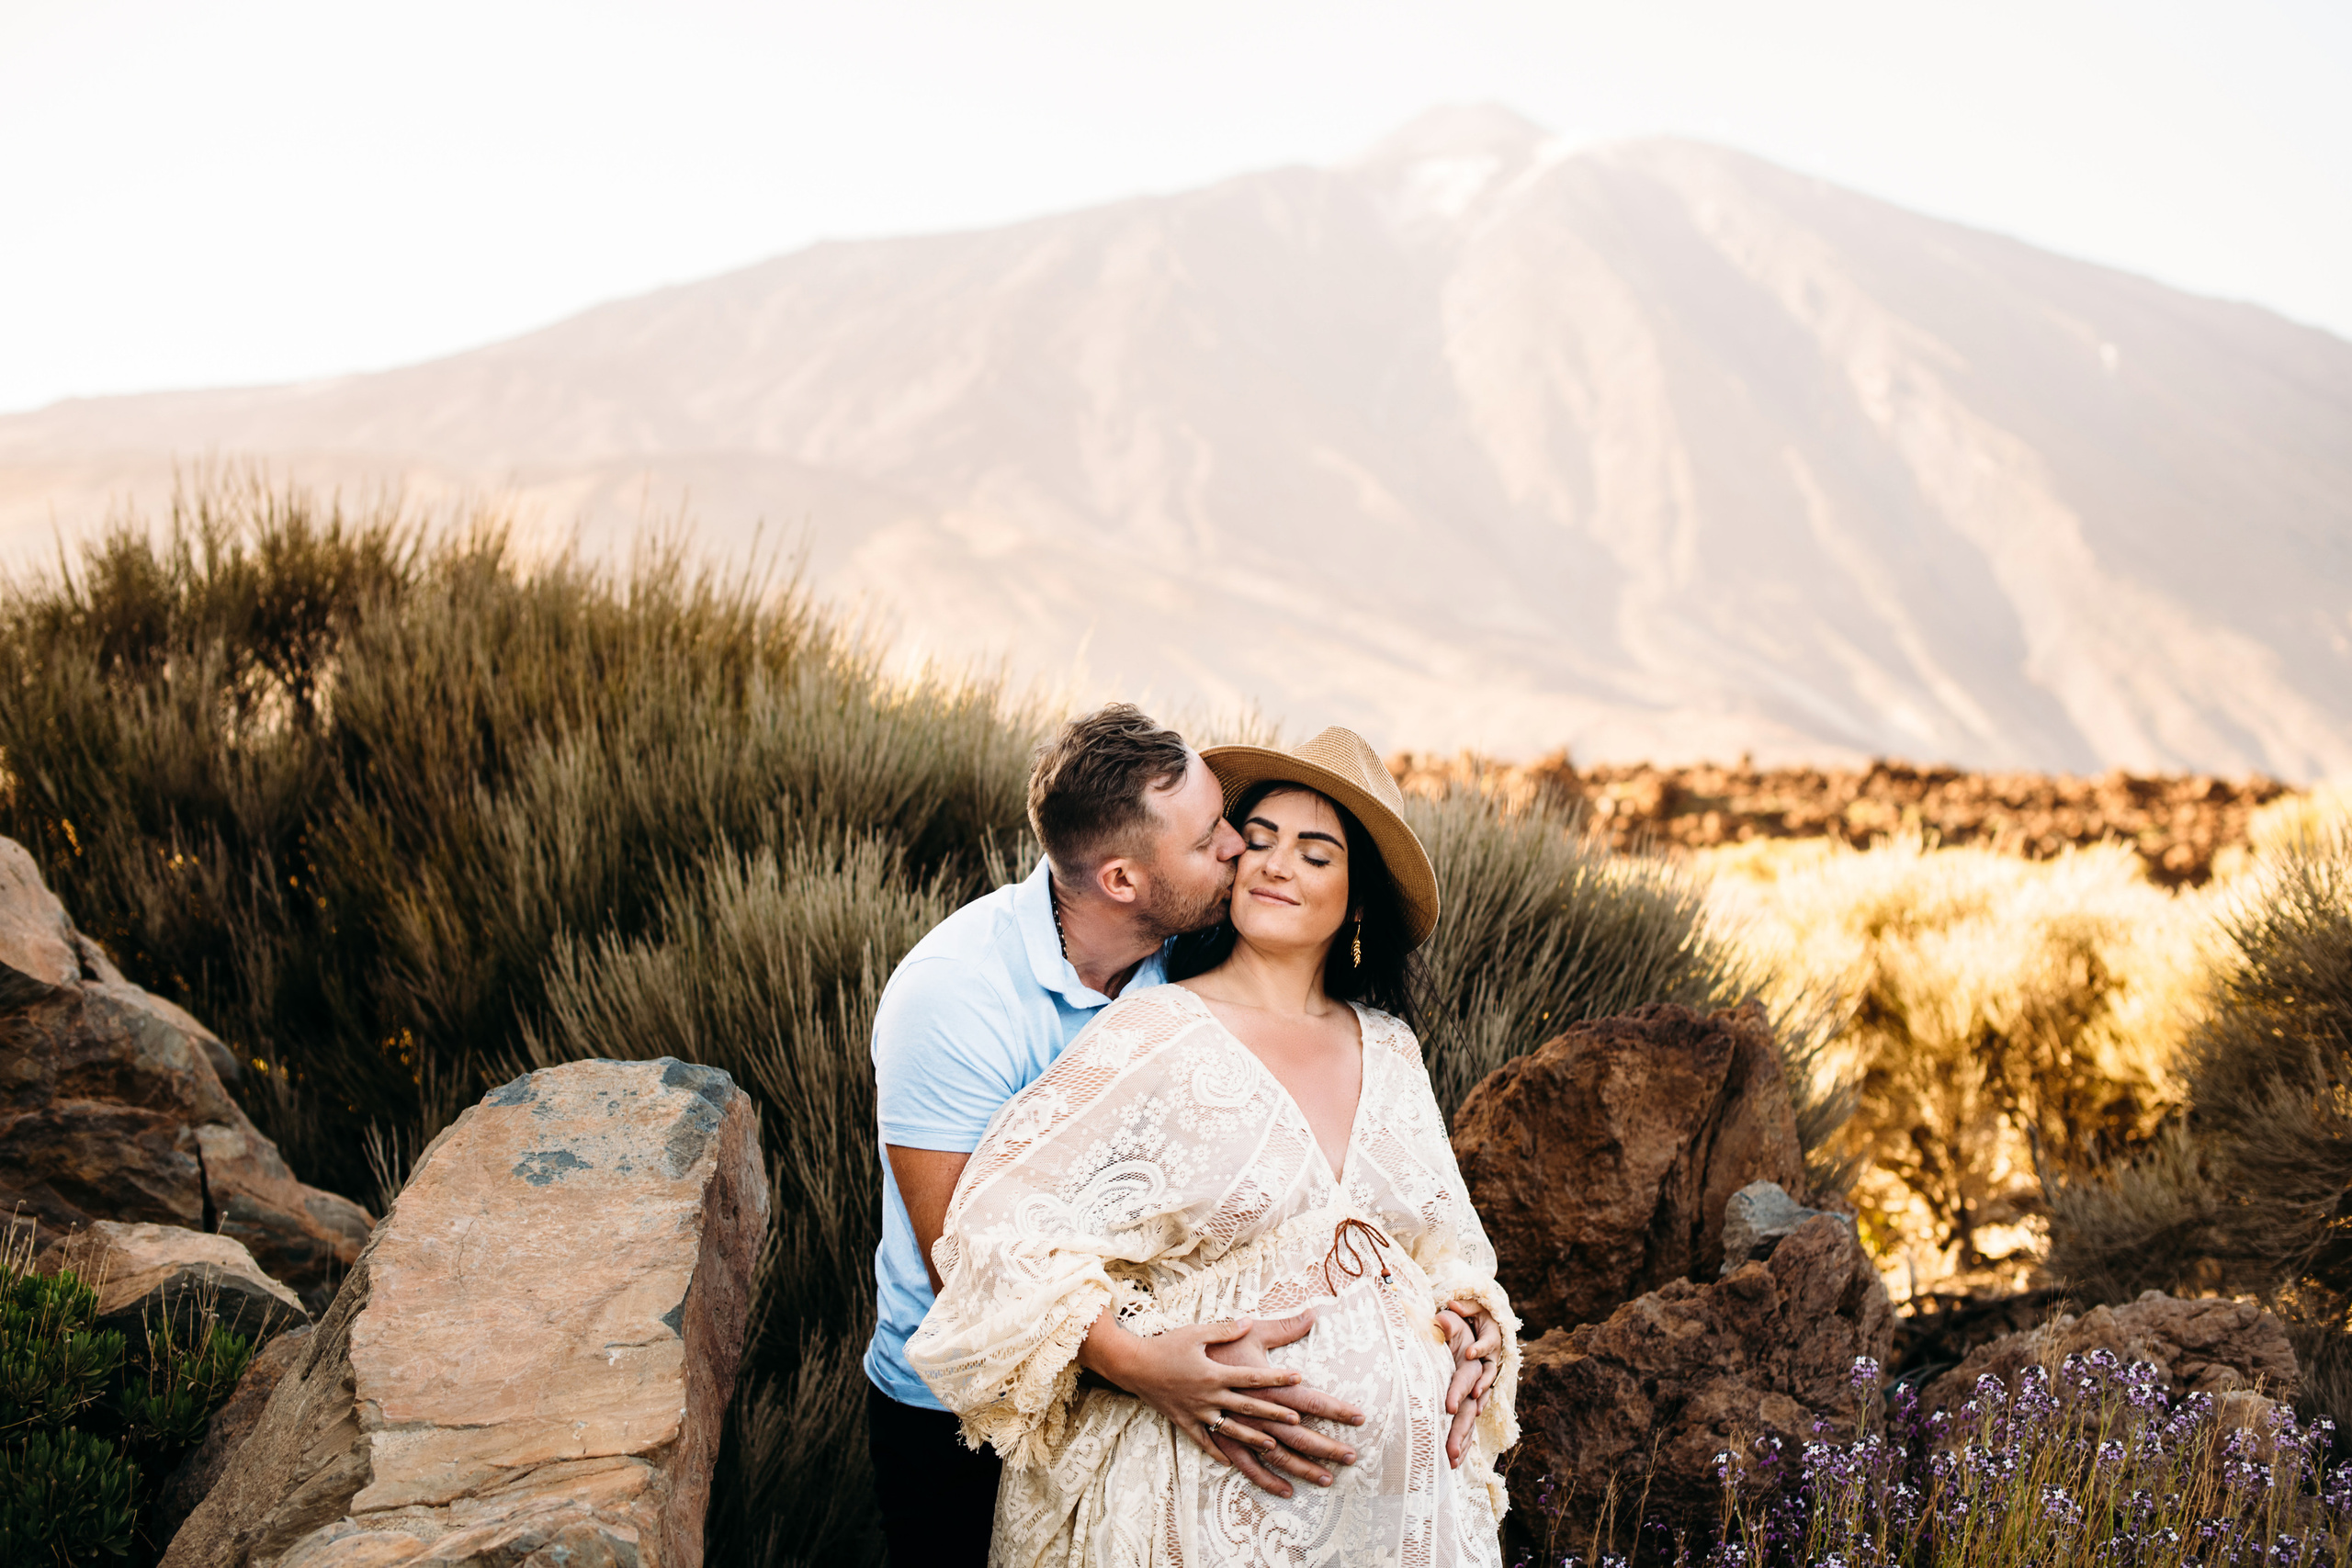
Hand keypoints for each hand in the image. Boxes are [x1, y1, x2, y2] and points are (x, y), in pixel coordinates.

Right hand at [1075, 1310, 1306, 1468]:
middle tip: (1297, 1419)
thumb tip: (1249, 1321)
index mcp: (1215, 1373)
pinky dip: (1215, 1452)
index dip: (1277, 1377)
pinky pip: (1203, 1441)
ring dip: (1252, 1438)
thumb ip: (1225, 1329)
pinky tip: (1228, 1463)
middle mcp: (1209, 1396)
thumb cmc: (1166, 1345)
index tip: (1298, 1377)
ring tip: (1272, 1444)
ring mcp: (1197, 1412)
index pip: (1253, 1377)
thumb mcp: (1197, 1332)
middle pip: (1247, 1406)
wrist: (1134, 1365)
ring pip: (1230, 1430)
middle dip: (1273, 1412)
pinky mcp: (1184, 1422)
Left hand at [1436, 1299, 1500, 1468]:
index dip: (1458, 1391)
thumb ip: (1447, 1323)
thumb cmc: (1455, 1327)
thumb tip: (1442, 1319)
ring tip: (1450, 1461)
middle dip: (1460, 1430)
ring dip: (1461, 1442)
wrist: (1468, 1335)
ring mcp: (1475, 1398)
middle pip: (1470, 1408)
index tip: (1449, 1408)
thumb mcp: (1452, 1321)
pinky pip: (1468, 1429)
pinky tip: (1453, 1463)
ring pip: (1470, 1423)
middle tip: (1448, 1450)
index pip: (1464, 1378)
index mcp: (1471, 1363)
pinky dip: (1462, 1445)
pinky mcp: (1469, 1408)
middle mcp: (1477, 1382)